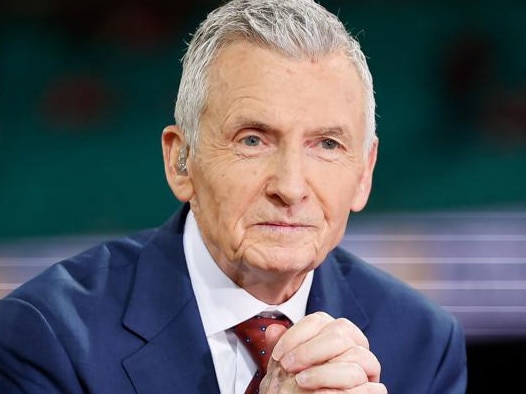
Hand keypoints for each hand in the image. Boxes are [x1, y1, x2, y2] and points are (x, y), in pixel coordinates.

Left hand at [259, 312, 386, 392]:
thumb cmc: (301, 386)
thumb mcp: (287, 367)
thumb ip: (282, 348)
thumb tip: (273, 330)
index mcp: (336, 332)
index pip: (318, 320)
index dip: (296, 334)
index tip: (278, 354)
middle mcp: (356, 344)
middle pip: (339, 333)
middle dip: (309, 350)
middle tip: (287, 366)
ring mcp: (368, 366)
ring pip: (356, 356)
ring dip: (324, 370)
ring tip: (300, 381)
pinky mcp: (375, 389)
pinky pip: (370, 386)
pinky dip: (342, 390)